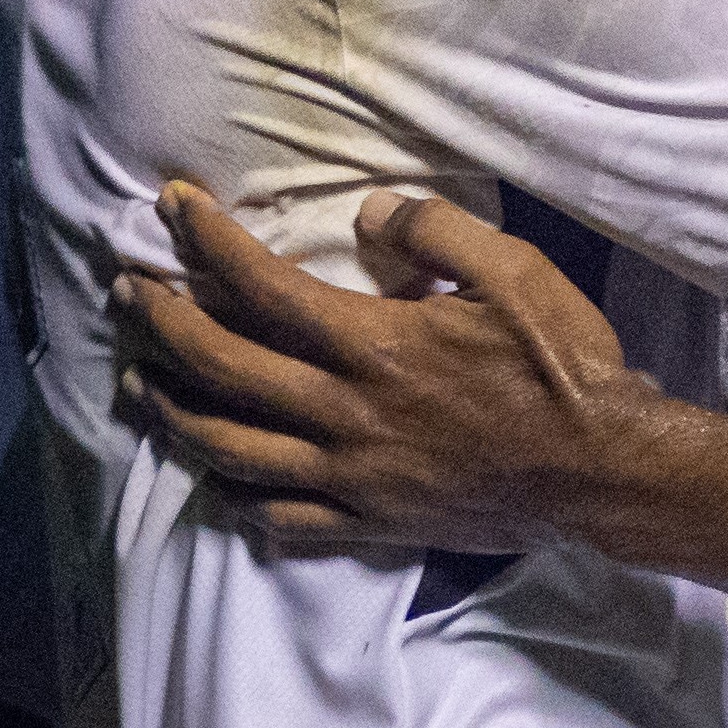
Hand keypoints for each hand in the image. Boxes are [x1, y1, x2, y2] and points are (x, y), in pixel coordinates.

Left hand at [113, 182, 637, 549]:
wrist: (601, 473)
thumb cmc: (562, 367)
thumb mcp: (516, 272)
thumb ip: (437, 232)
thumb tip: (369, 211)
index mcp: (375, 344)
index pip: (261, 287)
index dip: (205, 242)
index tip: (171, 206)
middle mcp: (344, 413)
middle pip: (221, 367)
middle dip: (160, 322)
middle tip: (126, 292)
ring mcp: (350, 476)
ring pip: (228, 449)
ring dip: (171, 410)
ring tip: (138, 384)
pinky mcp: (368, 521)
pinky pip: (277, 519)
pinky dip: (235, 497)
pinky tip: (220, 478)